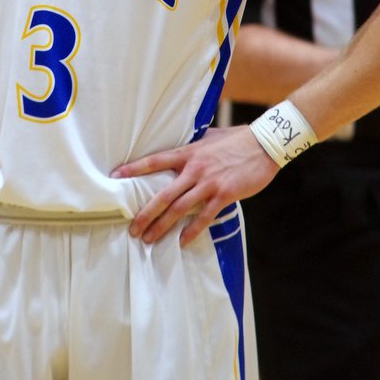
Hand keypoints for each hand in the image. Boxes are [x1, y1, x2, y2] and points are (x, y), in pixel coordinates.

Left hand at [112, 125, 279, 244]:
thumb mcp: (210, 137)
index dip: (134, 169)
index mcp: (188, 153)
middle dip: (145, 213)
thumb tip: (182, 144)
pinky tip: (182, 241)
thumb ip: (194, 144)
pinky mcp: (224, 195)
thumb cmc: (237, 140)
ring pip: (179, 209)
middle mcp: (194, 169)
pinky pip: (204, 217)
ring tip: (149, 239)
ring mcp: (209, 183)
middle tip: (132, 228)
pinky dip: (192, 231)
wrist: (265, 144)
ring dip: (162, 226)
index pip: (155, 161)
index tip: (115, 176)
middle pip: (163, 195)